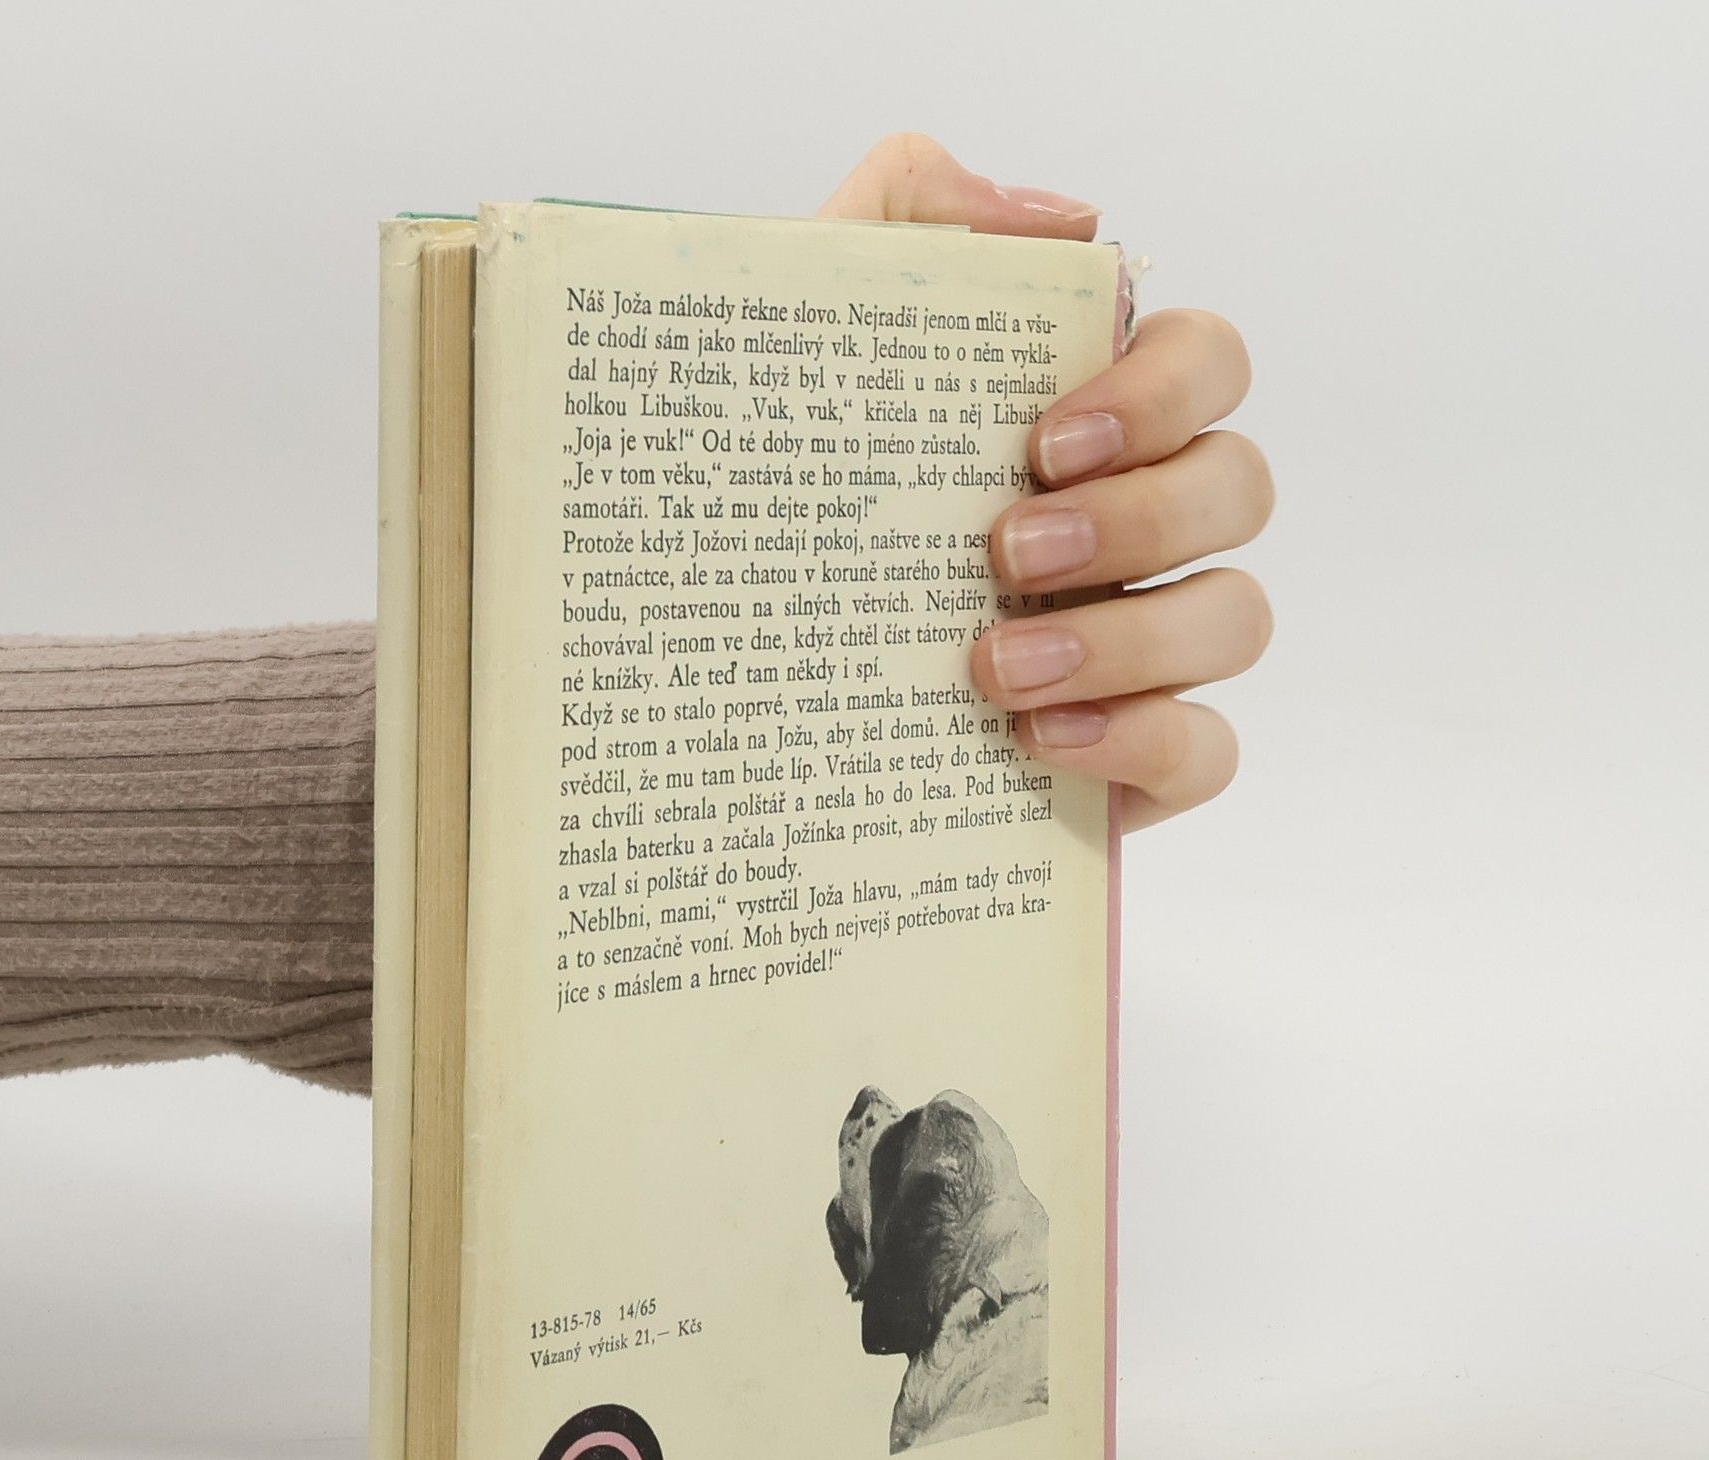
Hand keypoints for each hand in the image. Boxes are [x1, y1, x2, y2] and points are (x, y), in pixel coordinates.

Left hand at [820, 134, 1272, 829]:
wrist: (711, 671)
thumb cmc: (772, 497)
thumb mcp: (796, 333)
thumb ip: (906, 213)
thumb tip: (1065, 221)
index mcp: (1084, 424)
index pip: (1207, 365)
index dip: (1163, 393)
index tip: (1044, 440)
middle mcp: (1135, 526)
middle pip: (1239, 490)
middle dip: (1139, 519)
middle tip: (1006, 553)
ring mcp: (1143, 646)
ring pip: (1236, 619)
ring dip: (1132, 640)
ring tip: (993, 670)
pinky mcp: (1128, 757)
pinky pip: (1206, 751)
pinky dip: (1143, 742)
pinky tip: (1036, 739)